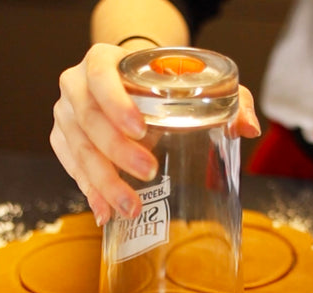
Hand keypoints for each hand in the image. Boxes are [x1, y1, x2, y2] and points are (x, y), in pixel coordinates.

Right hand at [50, 43, 260, 225]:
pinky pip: (71, 168)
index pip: (102, 77)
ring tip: (130, 207)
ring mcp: (66, 115)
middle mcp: (77, 86)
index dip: (116, 103)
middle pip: (88, 120)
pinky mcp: (63, 141)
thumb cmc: (159, 86)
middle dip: (117, 152)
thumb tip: (248, 128)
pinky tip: (105, 211)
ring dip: (103, 182)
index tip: (141, 129)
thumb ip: (228, 99)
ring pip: (78, 149)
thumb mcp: (195, 84)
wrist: (128, 87)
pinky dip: (89, 191)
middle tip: (148, 173)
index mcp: (103, 62)